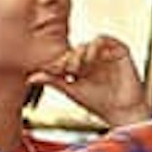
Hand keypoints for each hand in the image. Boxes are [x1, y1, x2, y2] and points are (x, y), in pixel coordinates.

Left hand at [30, 35, 149, 125]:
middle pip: (76, 48)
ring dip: (81, 52)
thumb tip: (30, 78)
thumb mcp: (71, 90)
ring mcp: (107, 54)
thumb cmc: (97, 103)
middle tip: (67, 70)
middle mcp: (95, 59)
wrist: (121, 112)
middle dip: (69, 57)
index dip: (60, 61)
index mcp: (82, 66)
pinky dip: (95, 45)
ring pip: (89, 42)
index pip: (67, 56)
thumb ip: (53, 81)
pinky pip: (105, 39)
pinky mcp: (120, 51)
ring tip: (78, 67)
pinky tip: (91, 58)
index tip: (54, 71)